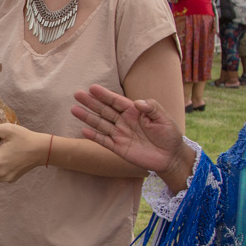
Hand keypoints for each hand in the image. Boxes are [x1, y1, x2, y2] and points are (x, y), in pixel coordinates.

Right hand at [71, 84, 190, 185]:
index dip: (104, 95)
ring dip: (88, 117)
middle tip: (77, 94)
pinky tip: (83, 130)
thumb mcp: (164, 118)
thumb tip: (137, 102)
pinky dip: (94, 136)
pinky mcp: (119, 148)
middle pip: (104, 110)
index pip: (116, 101)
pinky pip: (104, 141)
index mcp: (134, 112)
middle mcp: (124, 121)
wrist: (171, 157)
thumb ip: (152, 107)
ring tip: (74, 109)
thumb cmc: (169, 135)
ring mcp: (120, 135)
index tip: (92, 88)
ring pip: (101, 124)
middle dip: (91, 102)